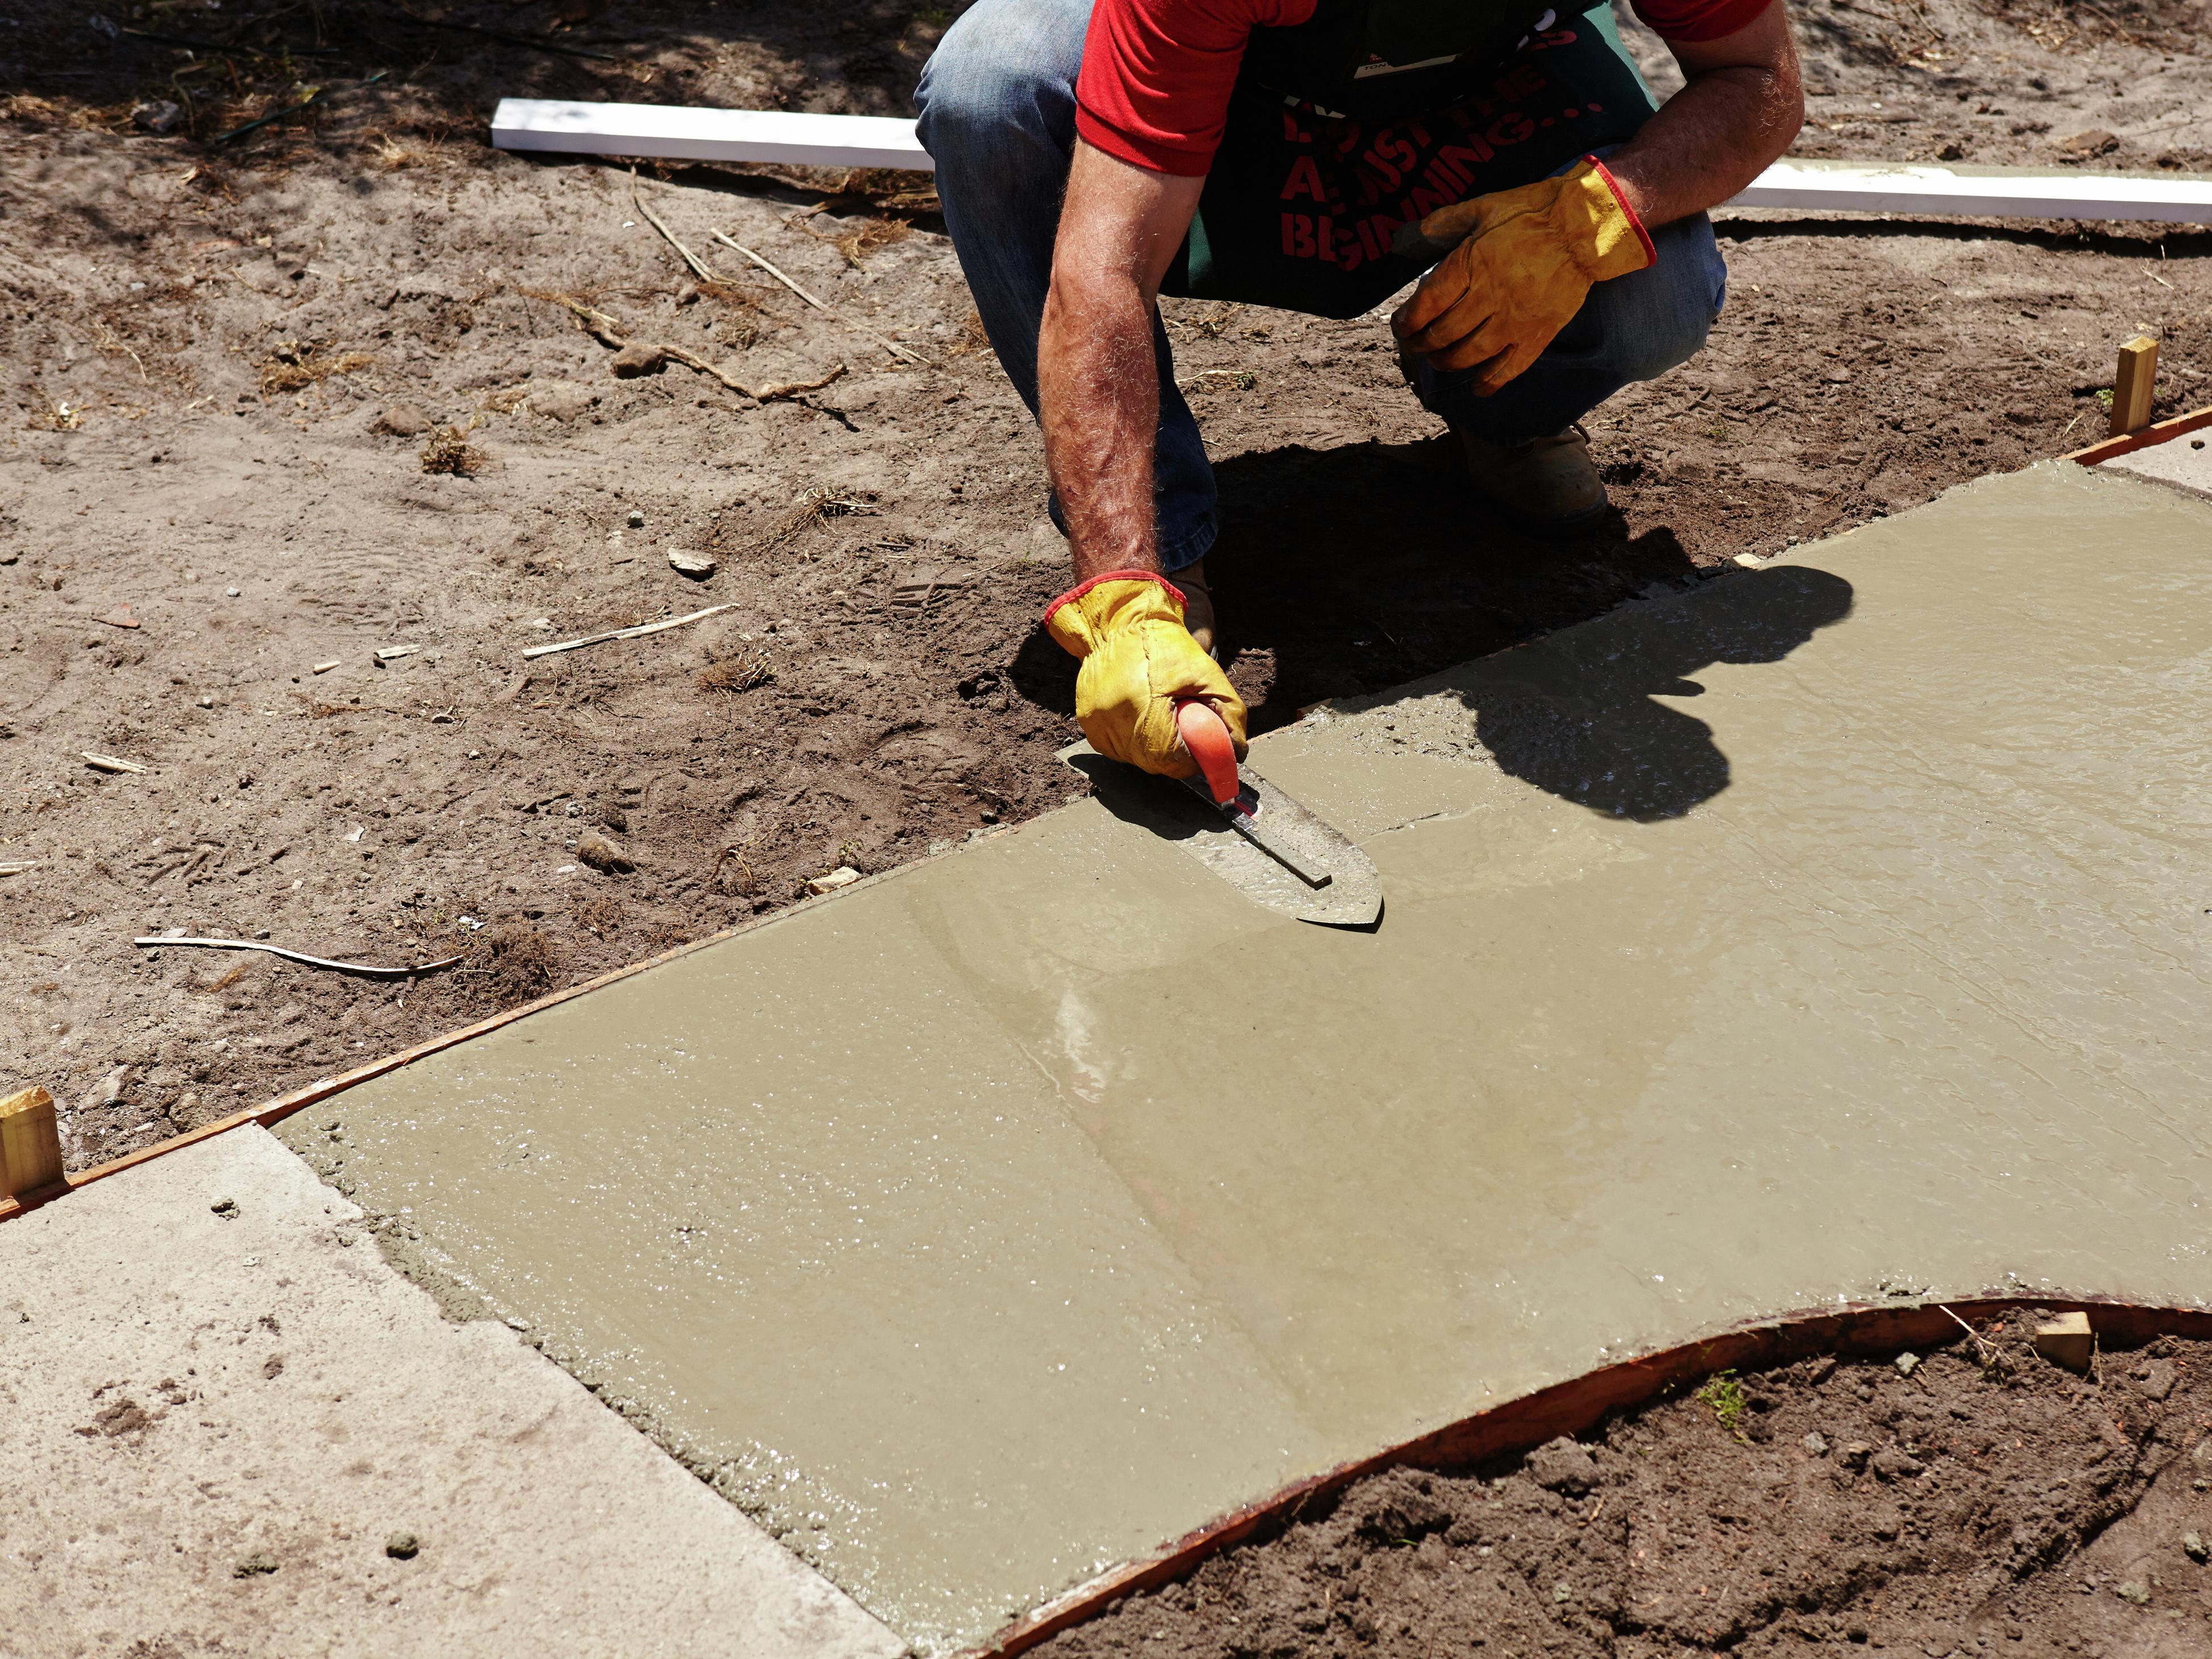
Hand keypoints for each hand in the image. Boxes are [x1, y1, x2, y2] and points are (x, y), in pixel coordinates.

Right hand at [1044, 571, 1247, 778]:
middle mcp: (1114, 723)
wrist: (1121, 622)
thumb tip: (1236, 751)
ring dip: (1155, 748)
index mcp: (1144, 710)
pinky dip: (1135, 739)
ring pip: (1136, 758)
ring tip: (1162, 715)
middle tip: (1188, 730)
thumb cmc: (1165, 644)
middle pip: (1155, 764)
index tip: (1207, 752)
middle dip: (1177, 754)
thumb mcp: (1207, 674)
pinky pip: (1119, 747)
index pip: (1175, 760)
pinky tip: (1142, 715)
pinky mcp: (1088, 724)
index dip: (1195, 760)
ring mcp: (1098, 726)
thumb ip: (1228, 715)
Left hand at [1390, 157, 1652, 394]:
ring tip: (1440, 360)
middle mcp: (1489, 296)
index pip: (1425, 306)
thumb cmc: (1532, 213)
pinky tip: (1476, 388)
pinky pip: (1508, 370)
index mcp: (1471, 263)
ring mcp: (1514, 319)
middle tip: (1417, 345)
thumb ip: (1445, 223)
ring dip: (1446, 363)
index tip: (1401, 327)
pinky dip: (1488, 383)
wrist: (1586, 226)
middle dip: (1421, 345)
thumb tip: (1411, 236)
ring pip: (1468, 356)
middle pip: (1442, 335)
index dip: (1406, 323)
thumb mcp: (1483, 207)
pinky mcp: (1538, 334)